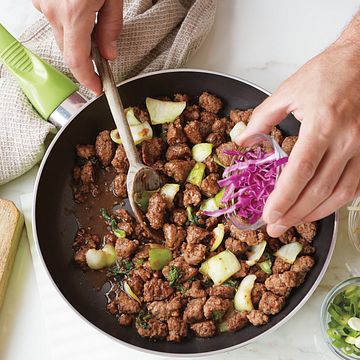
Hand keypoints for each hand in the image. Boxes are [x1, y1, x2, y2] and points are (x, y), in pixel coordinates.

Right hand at [32, 0, 122, 93]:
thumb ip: (111, 26)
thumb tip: (109, 53)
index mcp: (74, 12)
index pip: (77, 61)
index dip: (87, 79)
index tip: (97, 88)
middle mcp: (54, 10)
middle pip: (70, 53)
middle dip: (87, 61)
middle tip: (104, 58)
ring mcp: (44, 3)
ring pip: (62, 38)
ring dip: (78, 40)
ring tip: (94, 21)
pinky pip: (55, 21)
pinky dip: (69, 24)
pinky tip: (81, 11)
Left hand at [235, 35, 359, 236]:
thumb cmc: (326, 73)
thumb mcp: (287, 91)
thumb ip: (261, 119)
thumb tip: (242, 141)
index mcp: (323, 125)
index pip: (300, 172)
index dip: (283, 198)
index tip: (268, 215)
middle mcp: (347, 140)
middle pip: (319, 189)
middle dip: (295, 214)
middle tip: (275, 227)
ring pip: (340, 194)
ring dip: (316, 213)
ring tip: (293, 222)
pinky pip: (356, 186)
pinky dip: (336, 201)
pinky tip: (319, 207)